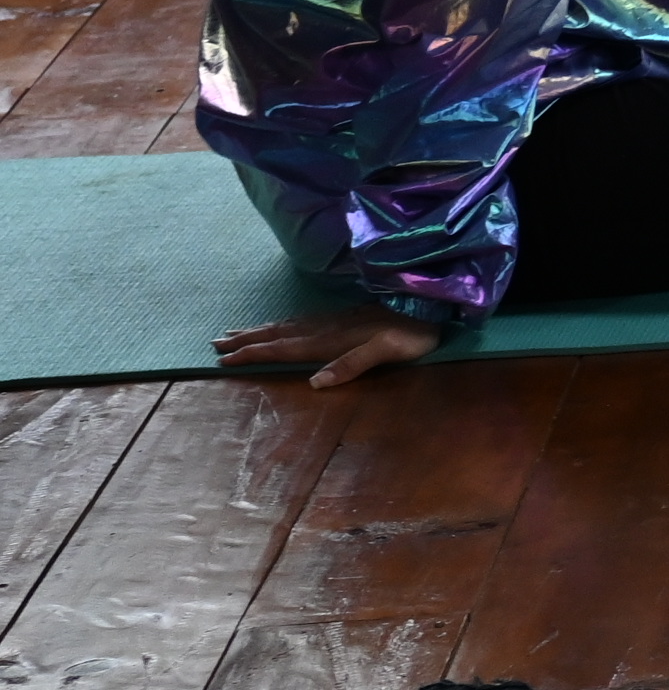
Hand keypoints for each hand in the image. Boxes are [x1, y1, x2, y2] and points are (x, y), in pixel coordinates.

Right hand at [215, 308, 446, 387]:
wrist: (432, 307)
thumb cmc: (414, 334)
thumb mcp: (388, 351)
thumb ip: (353, 364)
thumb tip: (316, 383)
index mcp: (331, 340)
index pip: (284, 348)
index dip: (255, 354)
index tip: (224, 358)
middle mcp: (327, 329)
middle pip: (278, 335)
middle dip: (247, 340)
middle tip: (214, 342)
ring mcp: (334, 321)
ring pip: (287, 327)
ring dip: (259, 331)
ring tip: (233, 333)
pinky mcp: (343, 318)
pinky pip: (300, 323)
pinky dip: (280, 326)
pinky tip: (277, 327)